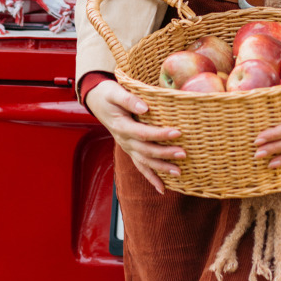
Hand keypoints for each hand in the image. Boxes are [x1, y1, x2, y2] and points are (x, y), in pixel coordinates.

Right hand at [85, 79, 184, 193]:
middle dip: (165, 154)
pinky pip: (140, 166)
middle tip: (183, 154)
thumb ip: (129, 100)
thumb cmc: (107, 94)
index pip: (143, 133)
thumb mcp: (115, 92)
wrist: (97, 99)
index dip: (160, 135)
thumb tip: (145, 108)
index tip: (177, 133)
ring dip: (161, 168)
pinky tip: (162, 188)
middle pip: (146, 150)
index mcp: (121, 126)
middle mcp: (124, 140)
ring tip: (178, 173)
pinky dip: (150, 178)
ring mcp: (126, 146)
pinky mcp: (130, 148)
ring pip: (144, 162)